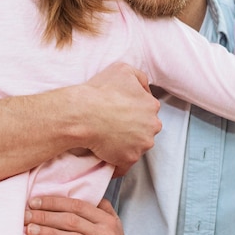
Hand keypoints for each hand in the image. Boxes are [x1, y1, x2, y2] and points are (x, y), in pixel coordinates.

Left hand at [24, 196, 129, 234]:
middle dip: (46, 217)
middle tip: (26, 215)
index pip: (78, 206)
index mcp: (107, 221)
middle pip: (73, 221)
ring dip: (49, 233)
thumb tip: (77, 192)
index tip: (34, 202)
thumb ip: (98, 209)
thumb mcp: (110, 227)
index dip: (55, 202)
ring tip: (30, 230)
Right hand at [82, 62, 161, 176]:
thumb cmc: (100, 92)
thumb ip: (140, 77)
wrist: (82, 114)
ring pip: (136, 146)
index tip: (119, 112)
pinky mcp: (128, 159)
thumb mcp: (123, 69)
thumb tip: (145, 89)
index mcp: (151, 106)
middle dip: (132, 128)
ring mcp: (141, 145)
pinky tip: (105, 156)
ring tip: (106, 138)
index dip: (132, 111)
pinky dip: (116, 162)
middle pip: (144, 129)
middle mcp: (152, 126)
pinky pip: (124, 165)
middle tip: (112, 125)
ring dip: (125, 144)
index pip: (147, 110)